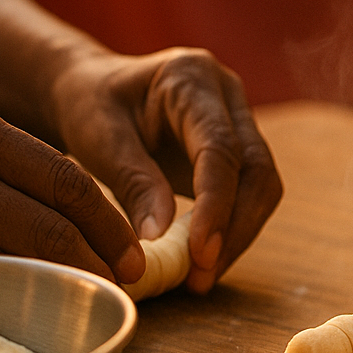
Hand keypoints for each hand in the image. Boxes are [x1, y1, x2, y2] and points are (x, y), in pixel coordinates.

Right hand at [0, 95, 142, 280]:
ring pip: (18, 261)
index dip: (110, 227)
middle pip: (51, 229)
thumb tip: (86, 220)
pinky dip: (14, 292)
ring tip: (84, 295)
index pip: (68, 182)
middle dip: (94, 263)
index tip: (133, 257)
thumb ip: (16, 164)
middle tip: (118, 284)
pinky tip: (33, 298)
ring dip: (58, 284)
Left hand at [47, 47, 282, 291]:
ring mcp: (239, 120)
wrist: (90, 90)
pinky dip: (233, 229)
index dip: (217, 203)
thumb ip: (134, 182)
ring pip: (263, 184)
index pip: (221, 147)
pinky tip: (205, 258)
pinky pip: (251, 193)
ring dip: (239, 234)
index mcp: (192, 77)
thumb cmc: (90, 106)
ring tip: (202, 275)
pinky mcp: (239, 149)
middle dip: (236, 227)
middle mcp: (228, 95)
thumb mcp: (100, 139)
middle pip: (256, 168)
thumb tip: (160, 237)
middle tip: (202, 274)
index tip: (201, 252)